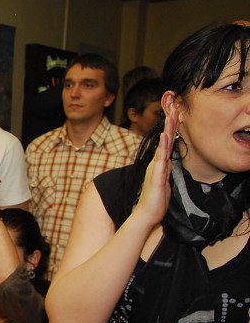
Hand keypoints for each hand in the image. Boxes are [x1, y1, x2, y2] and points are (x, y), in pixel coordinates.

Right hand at [133, 107, 177, 226]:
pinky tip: (166, 138)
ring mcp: (156, 169)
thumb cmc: (156, 200)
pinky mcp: (157, 177)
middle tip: (175, 107)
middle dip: (170, 124)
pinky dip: (163, 148)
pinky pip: (161, 159)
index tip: (176, 114)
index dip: (171, 129)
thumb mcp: (164, 181)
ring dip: (167, 131)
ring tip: (171, 117)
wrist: (147, 214)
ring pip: (163, 146)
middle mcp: (157, 163)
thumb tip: (168, 159)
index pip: (167, 143)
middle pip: (165, 140)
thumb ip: (166, 169)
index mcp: (160, 164)